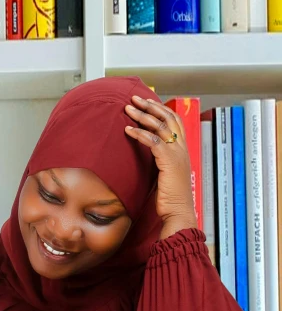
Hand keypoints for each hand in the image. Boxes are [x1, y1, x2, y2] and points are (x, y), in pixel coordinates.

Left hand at [124, 96, 197, 239]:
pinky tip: (127, 130)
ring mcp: (177, 154)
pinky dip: (140, 133)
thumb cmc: (169, 197)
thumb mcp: (164, 173)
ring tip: (127, 109)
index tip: (145, 102)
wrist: (178, 212)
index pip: (173, 121)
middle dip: (150, 106)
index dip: (160, 109)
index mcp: (182, 149)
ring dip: (142, 115)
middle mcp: (182, 148)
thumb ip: (158, 160)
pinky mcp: (169, 161)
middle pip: (167, 118)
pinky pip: (153, 141)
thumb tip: (144, 153)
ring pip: (160, 126)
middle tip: (134, 98)